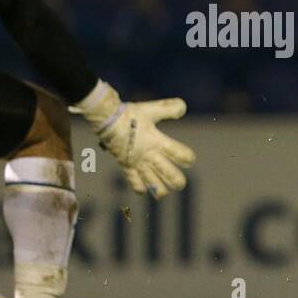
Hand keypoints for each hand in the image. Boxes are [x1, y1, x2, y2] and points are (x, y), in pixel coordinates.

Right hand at [72, 82, 195, 198]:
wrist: (107, 119)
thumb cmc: (130, 114)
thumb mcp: (152, 109)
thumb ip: (169, 109)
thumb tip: (183, 107)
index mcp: (157, 141)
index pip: (179, 154)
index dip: (188, 158)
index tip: (190, 160)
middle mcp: (149, 155)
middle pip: (169, 174)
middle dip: (177, 181)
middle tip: (180, 183)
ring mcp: (137, 163)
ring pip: (153, 183)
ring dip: (161, 189)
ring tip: (166, 190)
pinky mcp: (126, 166)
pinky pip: (134, 182)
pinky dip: (140, 188)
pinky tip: (144, 189)